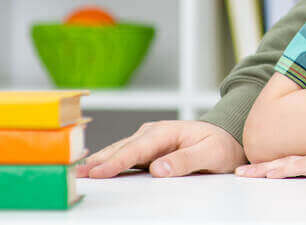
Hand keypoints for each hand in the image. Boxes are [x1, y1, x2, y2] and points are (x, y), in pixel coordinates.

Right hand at [78, 120, 245, 178]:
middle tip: (77, 175)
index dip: (116, 161)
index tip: (98, 172)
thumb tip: (158, 169)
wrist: (227, 140)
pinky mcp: (146, 151)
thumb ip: (185, 160)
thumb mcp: (210, 154)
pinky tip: (95, 171)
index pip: (137, 149)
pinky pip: (124, 158)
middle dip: (99, 162)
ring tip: (79, 173)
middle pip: (122, 149)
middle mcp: (152, 133)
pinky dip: (108, 164)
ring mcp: (147, 142)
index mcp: (166, 131)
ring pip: (119, 152)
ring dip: (99, 162)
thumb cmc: (220, 145)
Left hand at [236, 152, 305, 178]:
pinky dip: (283, 169)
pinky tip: (270, 173)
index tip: (251, 169)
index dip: (267, 165)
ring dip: (262, 169)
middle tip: (238, 172)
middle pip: (279, 162)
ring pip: (283, 164)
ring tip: (245, 174)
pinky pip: (299, 166)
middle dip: (257, 168)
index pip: (285, 162)